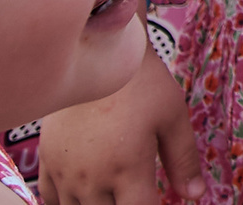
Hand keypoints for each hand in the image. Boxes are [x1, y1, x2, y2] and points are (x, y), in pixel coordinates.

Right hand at [37, 36, 203, 204]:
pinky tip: (84, 194)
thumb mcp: (173, 117)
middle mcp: (91, 178)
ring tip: (114, 190)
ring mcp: (65, 172)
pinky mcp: (46, 160)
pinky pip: (48, 199)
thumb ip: (183, 161)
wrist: (98, 52)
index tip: (159, 198)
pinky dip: (66, 202)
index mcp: (127, 169)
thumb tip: (196, 196)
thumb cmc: (142, 83)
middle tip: (135, 189)